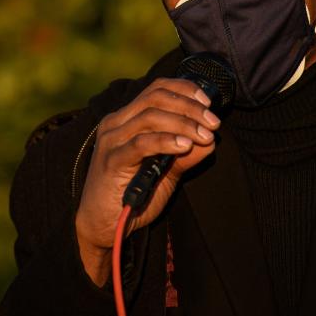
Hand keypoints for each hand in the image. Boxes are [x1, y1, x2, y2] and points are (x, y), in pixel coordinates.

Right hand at [74, 78, 220, 284]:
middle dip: (189, 106)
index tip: (208, 102)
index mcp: (126, 119)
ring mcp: (111, 141)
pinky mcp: (111, 161)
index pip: (156, 89)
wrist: (102, 226)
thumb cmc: (132, 196)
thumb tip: (210, 139)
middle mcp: (115, 123)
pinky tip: (184, 144)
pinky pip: (141, 143)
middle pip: (155, 98)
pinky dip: (165, 140)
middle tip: (213, 122)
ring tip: (204, 135)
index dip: (184, 89)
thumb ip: (185, 154)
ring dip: (183, 123)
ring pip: (150, 117)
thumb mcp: (165, 172)